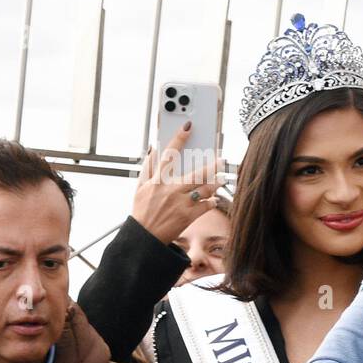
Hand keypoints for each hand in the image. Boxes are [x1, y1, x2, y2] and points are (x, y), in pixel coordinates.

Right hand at [131, 122, 222, 244]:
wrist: (145, 236)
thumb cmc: (142, 210)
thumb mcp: (140, 187)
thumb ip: (147, 167)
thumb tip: (152, 148)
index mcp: (157, 180)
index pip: (168, 154)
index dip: (178, 138)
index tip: (187, 126)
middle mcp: (170, 190)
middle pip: (196, 174)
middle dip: (212, 166)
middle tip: (221, 159)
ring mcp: (181, 203)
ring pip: (205, 189)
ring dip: (217, 183)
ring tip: (222, 179)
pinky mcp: (189, 216)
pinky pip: (206, 205)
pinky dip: (212, 200)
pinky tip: (214, 198)